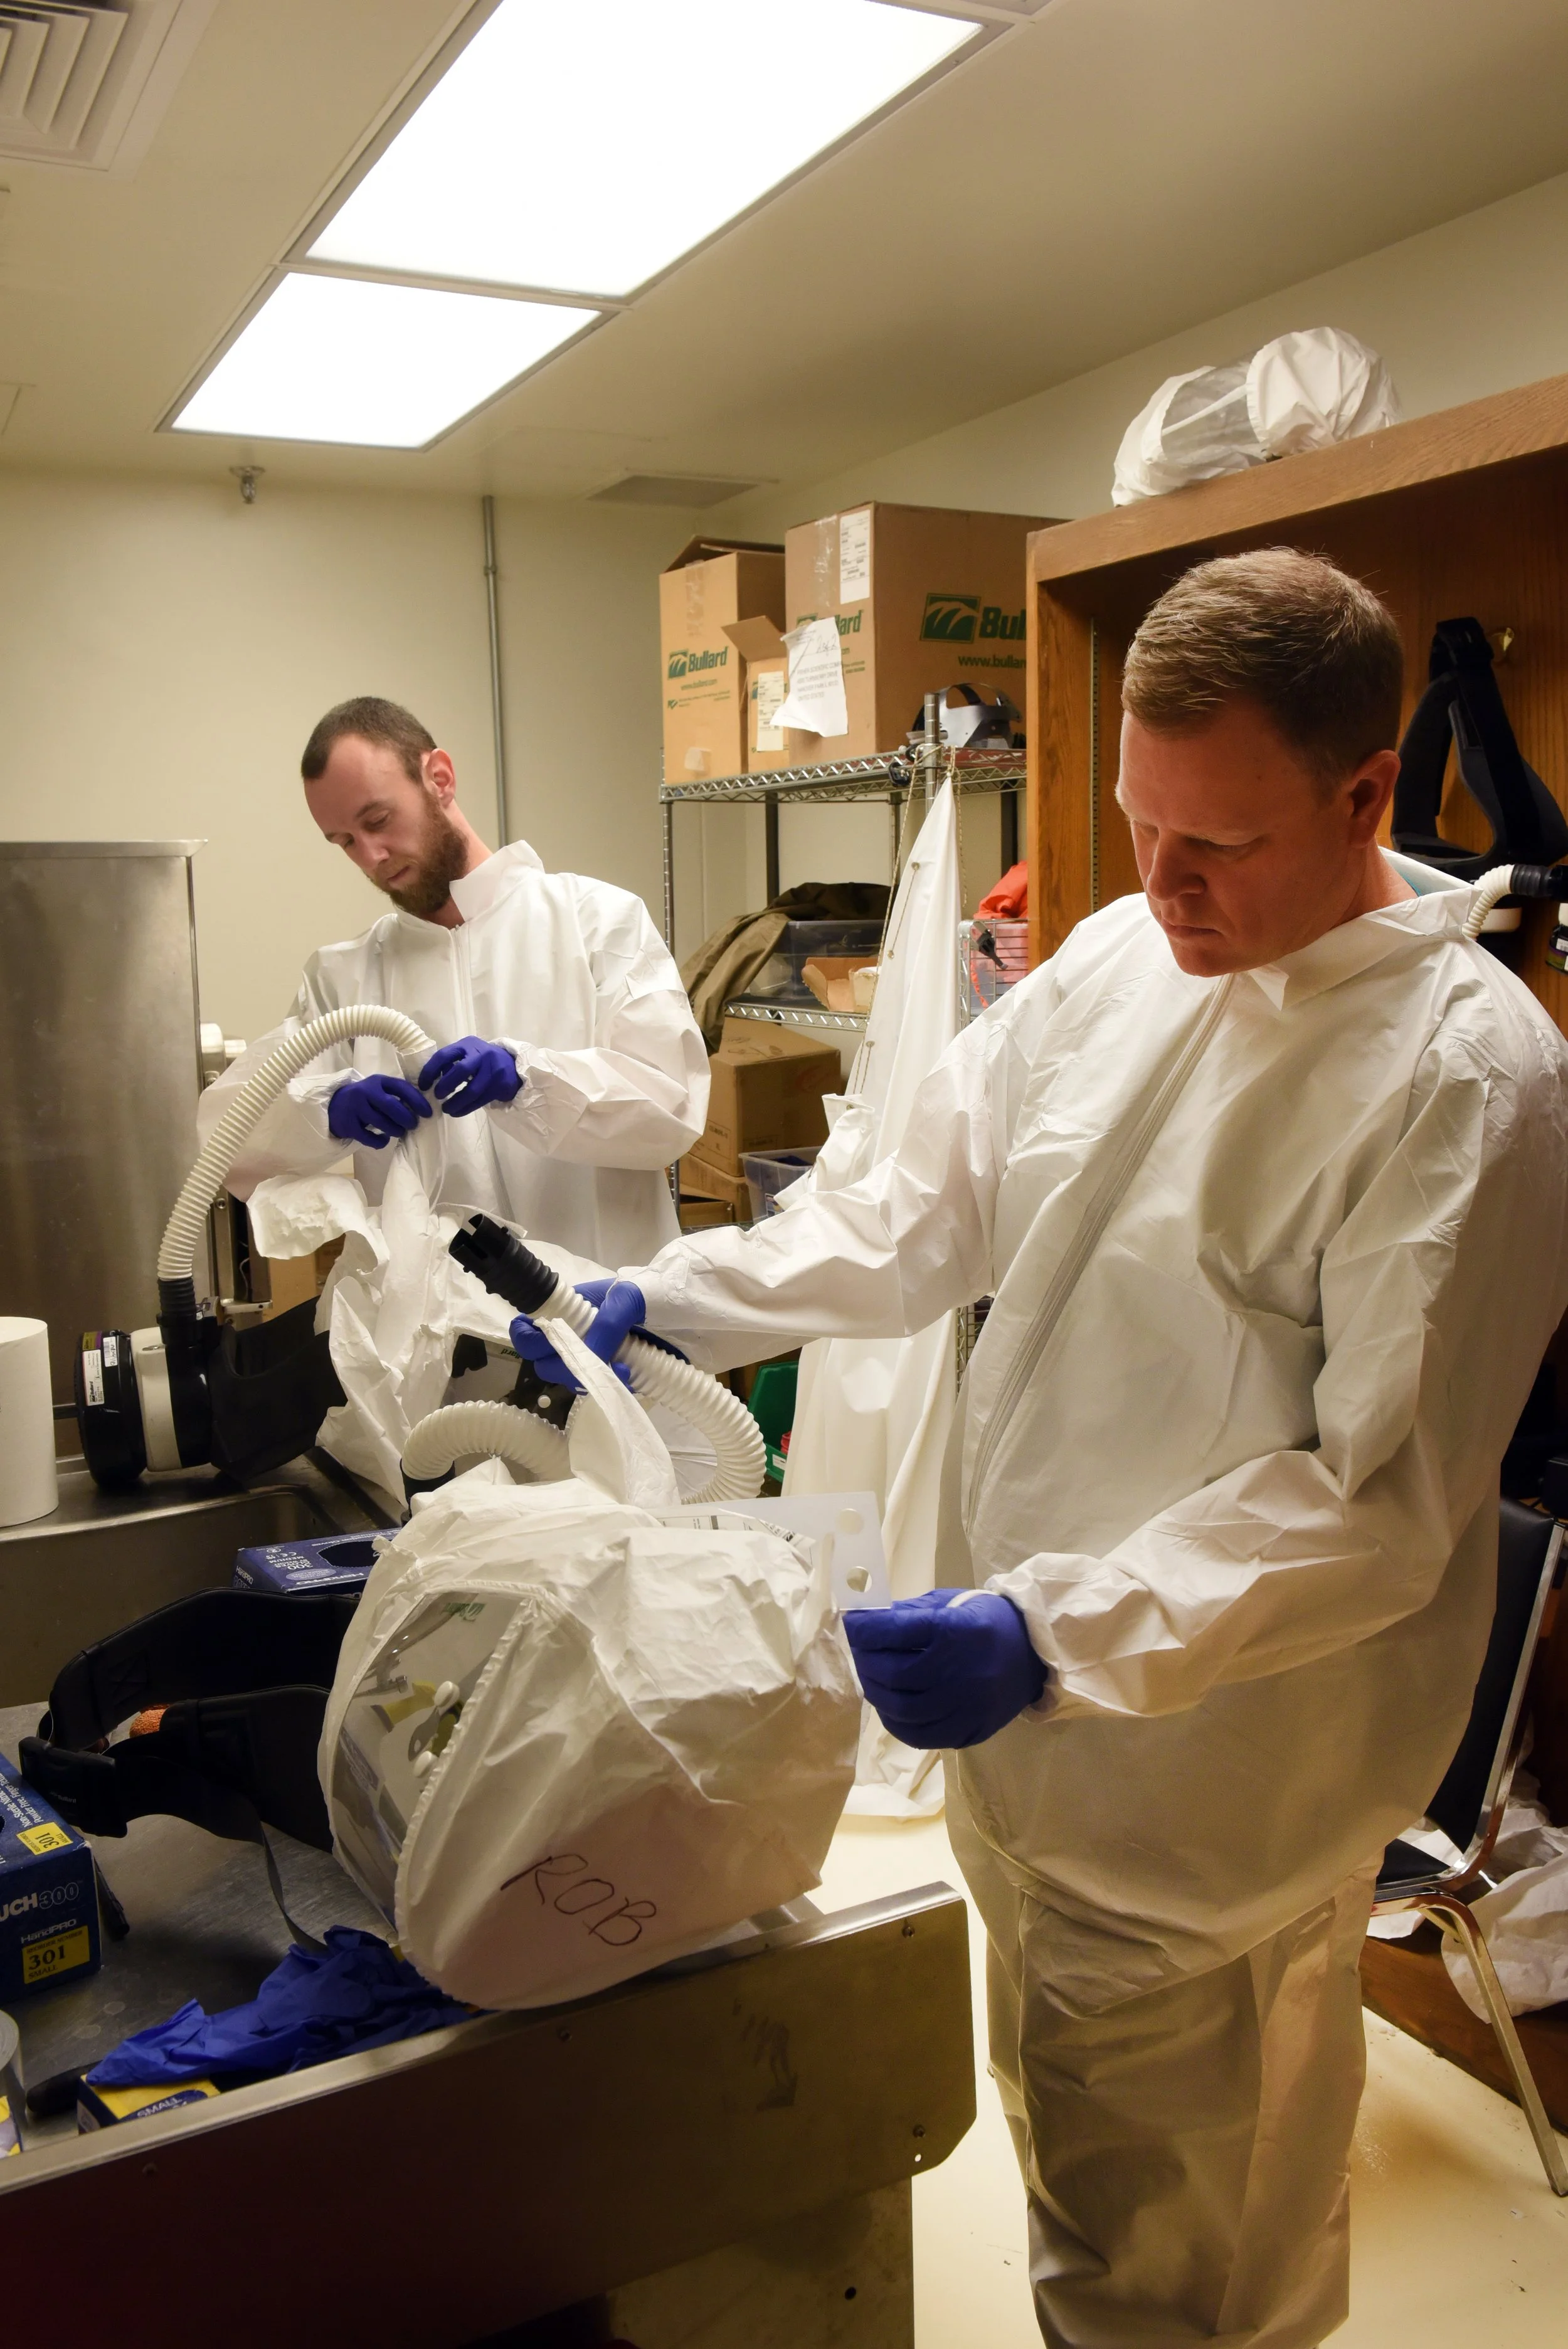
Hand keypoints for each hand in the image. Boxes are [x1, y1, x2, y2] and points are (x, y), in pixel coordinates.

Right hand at [327, 1072, 431, 1148]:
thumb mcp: (379, 1090)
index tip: (428, 1113)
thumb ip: (395, 1095)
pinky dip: (381, 1141)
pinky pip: (369, 1137)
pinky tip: (384, 1139)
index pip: (401, 1087)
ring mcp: (355, 1108)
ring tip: (400, 1132)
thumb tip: (422, 1110)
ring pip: (381, 1122)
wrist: (334, 1106)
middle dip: (406, 1118)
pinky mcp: (348, 1125)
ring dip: (395, 1130)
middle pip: (391, 1105)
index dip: (417, 1101)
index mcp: (377, 1081)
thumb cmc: (365, 1099)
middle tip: (413, 1125)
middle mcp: (365, 1091)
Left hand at [418, 1037, 521, 1115]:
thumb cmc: (481, 1060)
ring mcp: (493, 1070)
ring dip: (456, 1102)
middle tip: (437, 1096)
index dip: (430, 1071)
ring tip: (446, 1109)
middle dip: (445, 1085)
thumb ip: (452, 1061)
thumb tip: (432, 1079)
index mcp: (467, 1045)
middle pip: (460, 1070)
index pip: (444, 1055)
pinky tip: (457, 1112)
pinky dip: (466, 1109)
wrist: (512, 1065)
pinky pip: (480, 1101)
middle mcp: (481, 1055)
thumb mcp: (467, 1053)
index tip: (423, 1085)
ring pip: (471, 1090)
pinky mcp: (500, 1085)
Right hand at [510, 1279, 677, 1390]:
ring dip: (589, 1378)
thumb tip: (589, 1357)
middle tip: (593, 1363)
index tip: (551, 1346)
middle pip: (545, 1359)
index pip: (532, 1324)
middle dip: (563, 1365)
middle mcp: (580, 1332)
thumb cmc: (665, 1293)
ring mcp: (598, 1355)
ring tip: (625, 1372)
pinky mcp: (617, 1376)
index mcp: (575, 1306)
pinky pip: (599, 1389)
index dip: (531, 1338)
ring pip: (570, 1378)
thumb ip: (608, 1323)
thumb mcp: (633, 1296)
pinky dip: (610, 1389)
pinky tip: (631, 1380)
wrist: (705, 1312)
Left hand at [843, 1589, 1047, 1749]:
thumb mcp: (949, 1603)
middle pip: (894, 1674)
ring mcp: (966, 1706)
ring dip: (877, 1692)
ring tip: (872, 1678)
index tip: (853, 1623)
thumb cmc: (985, 1620)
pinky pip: (920, 1736)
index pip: (894, 1630)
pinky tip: (891, 1706)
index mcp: (955, 1630)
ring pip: (903, 1710)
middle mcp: (960, 1671)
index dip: (864, 1628)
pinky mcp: (970, 1730)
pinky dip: (896, 1722)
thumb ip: (908, 1614)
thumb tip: (865, 1621)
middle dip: (866, 1661)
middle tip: (860, 1652)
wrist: (1035, 1652)